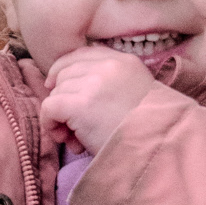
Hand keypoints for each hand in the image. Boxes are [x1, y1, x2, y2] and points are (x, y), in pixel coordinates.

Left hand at [40, 46, 157, 153]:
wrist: (156, 151)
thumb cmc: (145, 131)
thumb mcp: (134, 94)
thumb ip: (109, 83)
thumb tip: (66, 86)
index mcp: (125, 61)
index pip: (83, 54)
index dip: (64, 70)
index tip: (56, 87)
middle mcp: (109, 66)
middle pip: (66, 74)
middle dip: (64, 99)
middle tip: (75, 127)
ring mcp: (93, 82)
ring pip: (56, 93)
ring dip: (59, 118)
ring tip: (76, 139)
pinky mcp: (80, 104)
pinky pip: (49, 107)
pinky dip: (50, 124)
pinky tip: (65, 139)